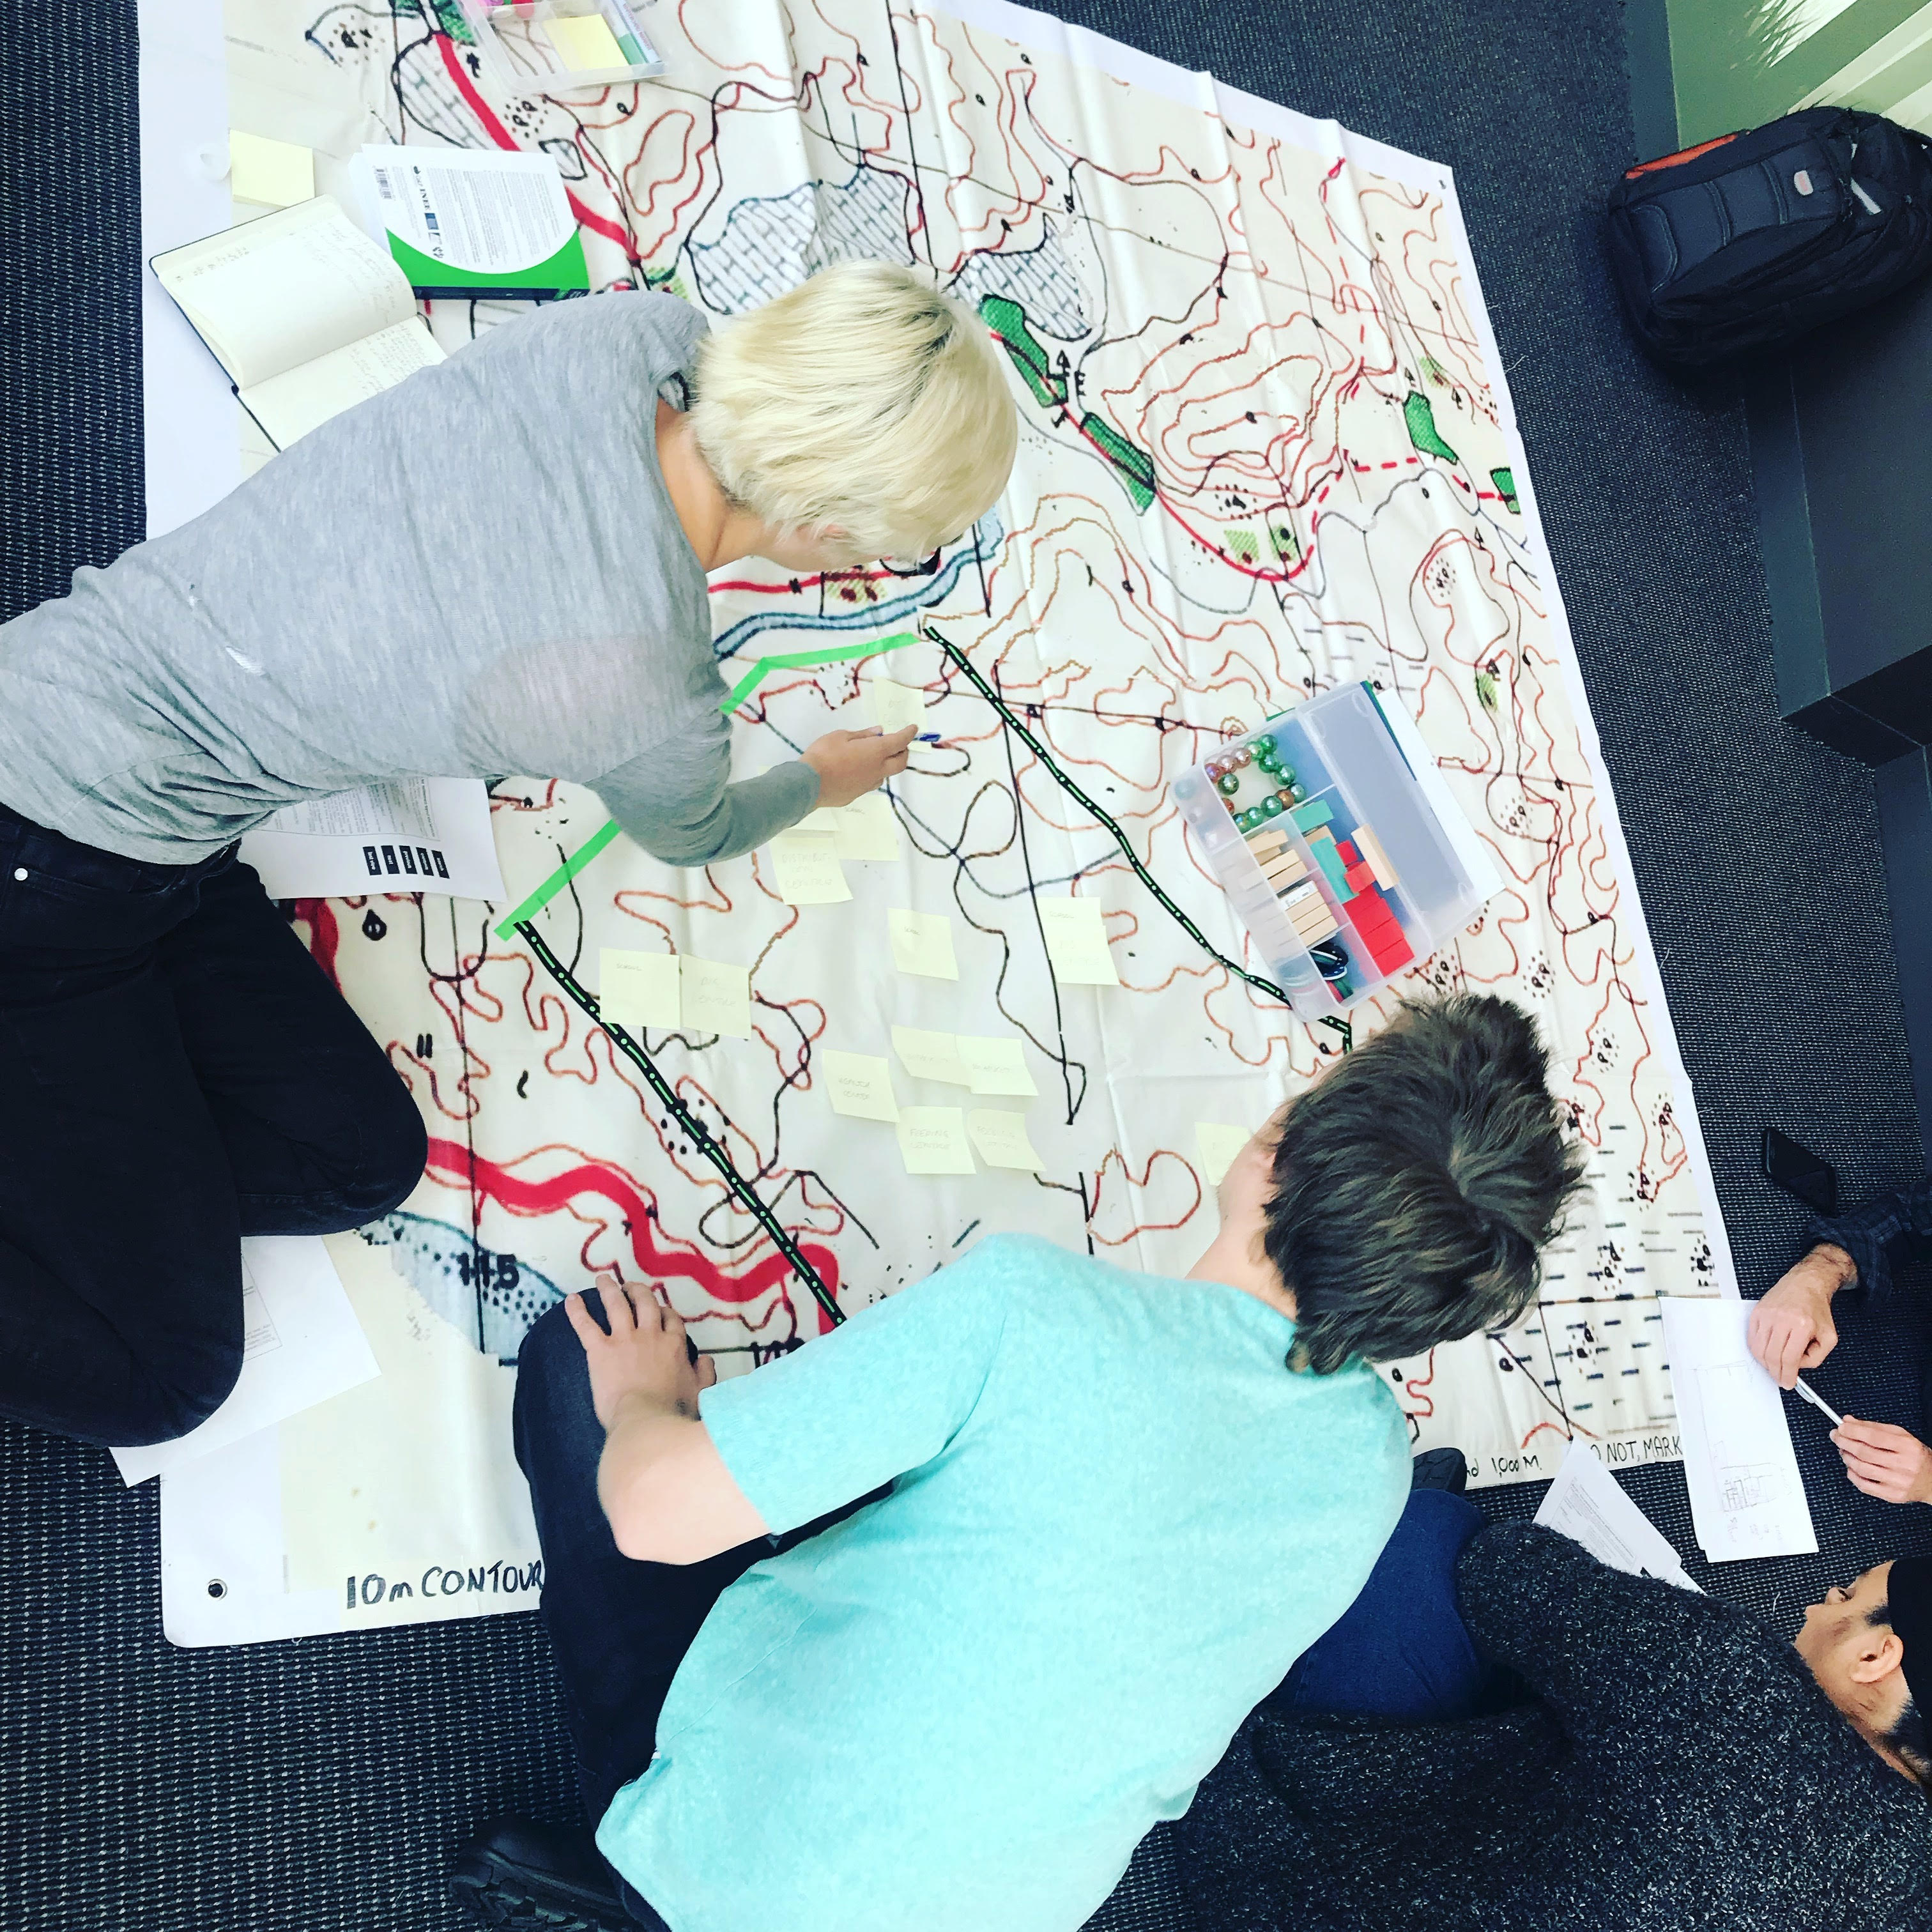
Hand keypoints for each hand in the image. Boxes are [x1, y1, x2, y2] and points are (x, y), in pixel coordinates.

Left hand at [566, 1273, 714, 1430]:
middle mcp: (650, 1334)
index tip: (660, 1311)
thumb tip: (706, 1359)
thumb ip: (704, 1373)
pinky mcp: (600, 1350)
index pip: (670, 1319)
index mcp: (673, 1344)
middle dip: (638, 1291)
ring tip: (603, 1279)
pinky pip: (586, 1325)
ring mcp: (624, 1339)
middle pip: (645, 1303)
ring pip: (617, 1305)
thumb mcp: (700, 1392)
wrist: (645, 1420)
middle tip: (630, 1286)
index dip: (664, 1312)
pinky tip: (571, 1299)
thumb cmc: (673, 1411)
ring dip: (609, 1289)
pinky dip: (577, 1311)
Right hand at [802, 726, 916, 807]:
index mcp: (876, 752)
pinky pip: (870, 783)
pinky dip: (871, 774)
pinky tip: (859, 771)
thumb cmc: (824, 755)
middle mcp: (877, 770)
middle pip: (901, 763)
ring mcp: (868, 785)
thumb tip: (878, 732)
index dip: (908, 734)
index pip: (899, 741)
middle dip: (903, 752)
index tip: (913, 728)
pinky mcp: (857, 795)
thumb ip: (862, 735)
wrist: (808, 784)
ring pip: (885, 775)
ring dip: (886, 765)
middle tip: (898, 745)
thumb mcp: (840, 736)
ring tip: (875, 757)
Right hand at [1747, 1245, 1851, 1387]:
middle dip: (1776, 1372)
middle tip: (1780, 1379)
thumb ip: (1817, 1357)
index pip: (1790, 1358)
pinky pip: (1752, 1338)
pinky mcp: (1757, 1312)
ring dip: (1765, 1363)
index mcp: (1802, 1326)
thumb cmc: (1816, 1309)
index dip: (1788, 1375)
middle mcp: (1782, 1319)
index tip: (1788, 1383)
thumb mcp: (1829, 1336)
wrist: (1805, 1284)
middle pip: (1772, 1356)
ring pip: (1759, 1349)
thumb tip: (1798, 1367)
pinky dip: (1757, 1350)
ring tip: (1773, 1367)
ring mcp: (1767, 1315)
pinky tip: (1766, 1353)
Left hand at [1832, 1415, 1931, 1504]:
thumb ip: (1872, 1427)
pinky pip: (1864, 1485)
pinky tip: (1851, 1467)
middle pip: (1865, 1453)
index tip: (1841, 1427)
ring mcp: (1898, 1482)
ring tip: (1844, 1451)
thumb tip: (1848, 1421)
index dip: (1853, 1431)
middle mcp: (1904, 1465)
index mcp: (1907, 1447)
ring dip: (1847, 1457)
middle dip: (1845, 1442)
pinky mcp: (1893, 1495)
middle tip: (1836, 1436)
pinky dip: (1852, 1474)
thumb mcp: (1900, 1435)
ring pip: (1862, 1468)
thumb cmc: (1914, 1456)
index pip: (1874, 1437)